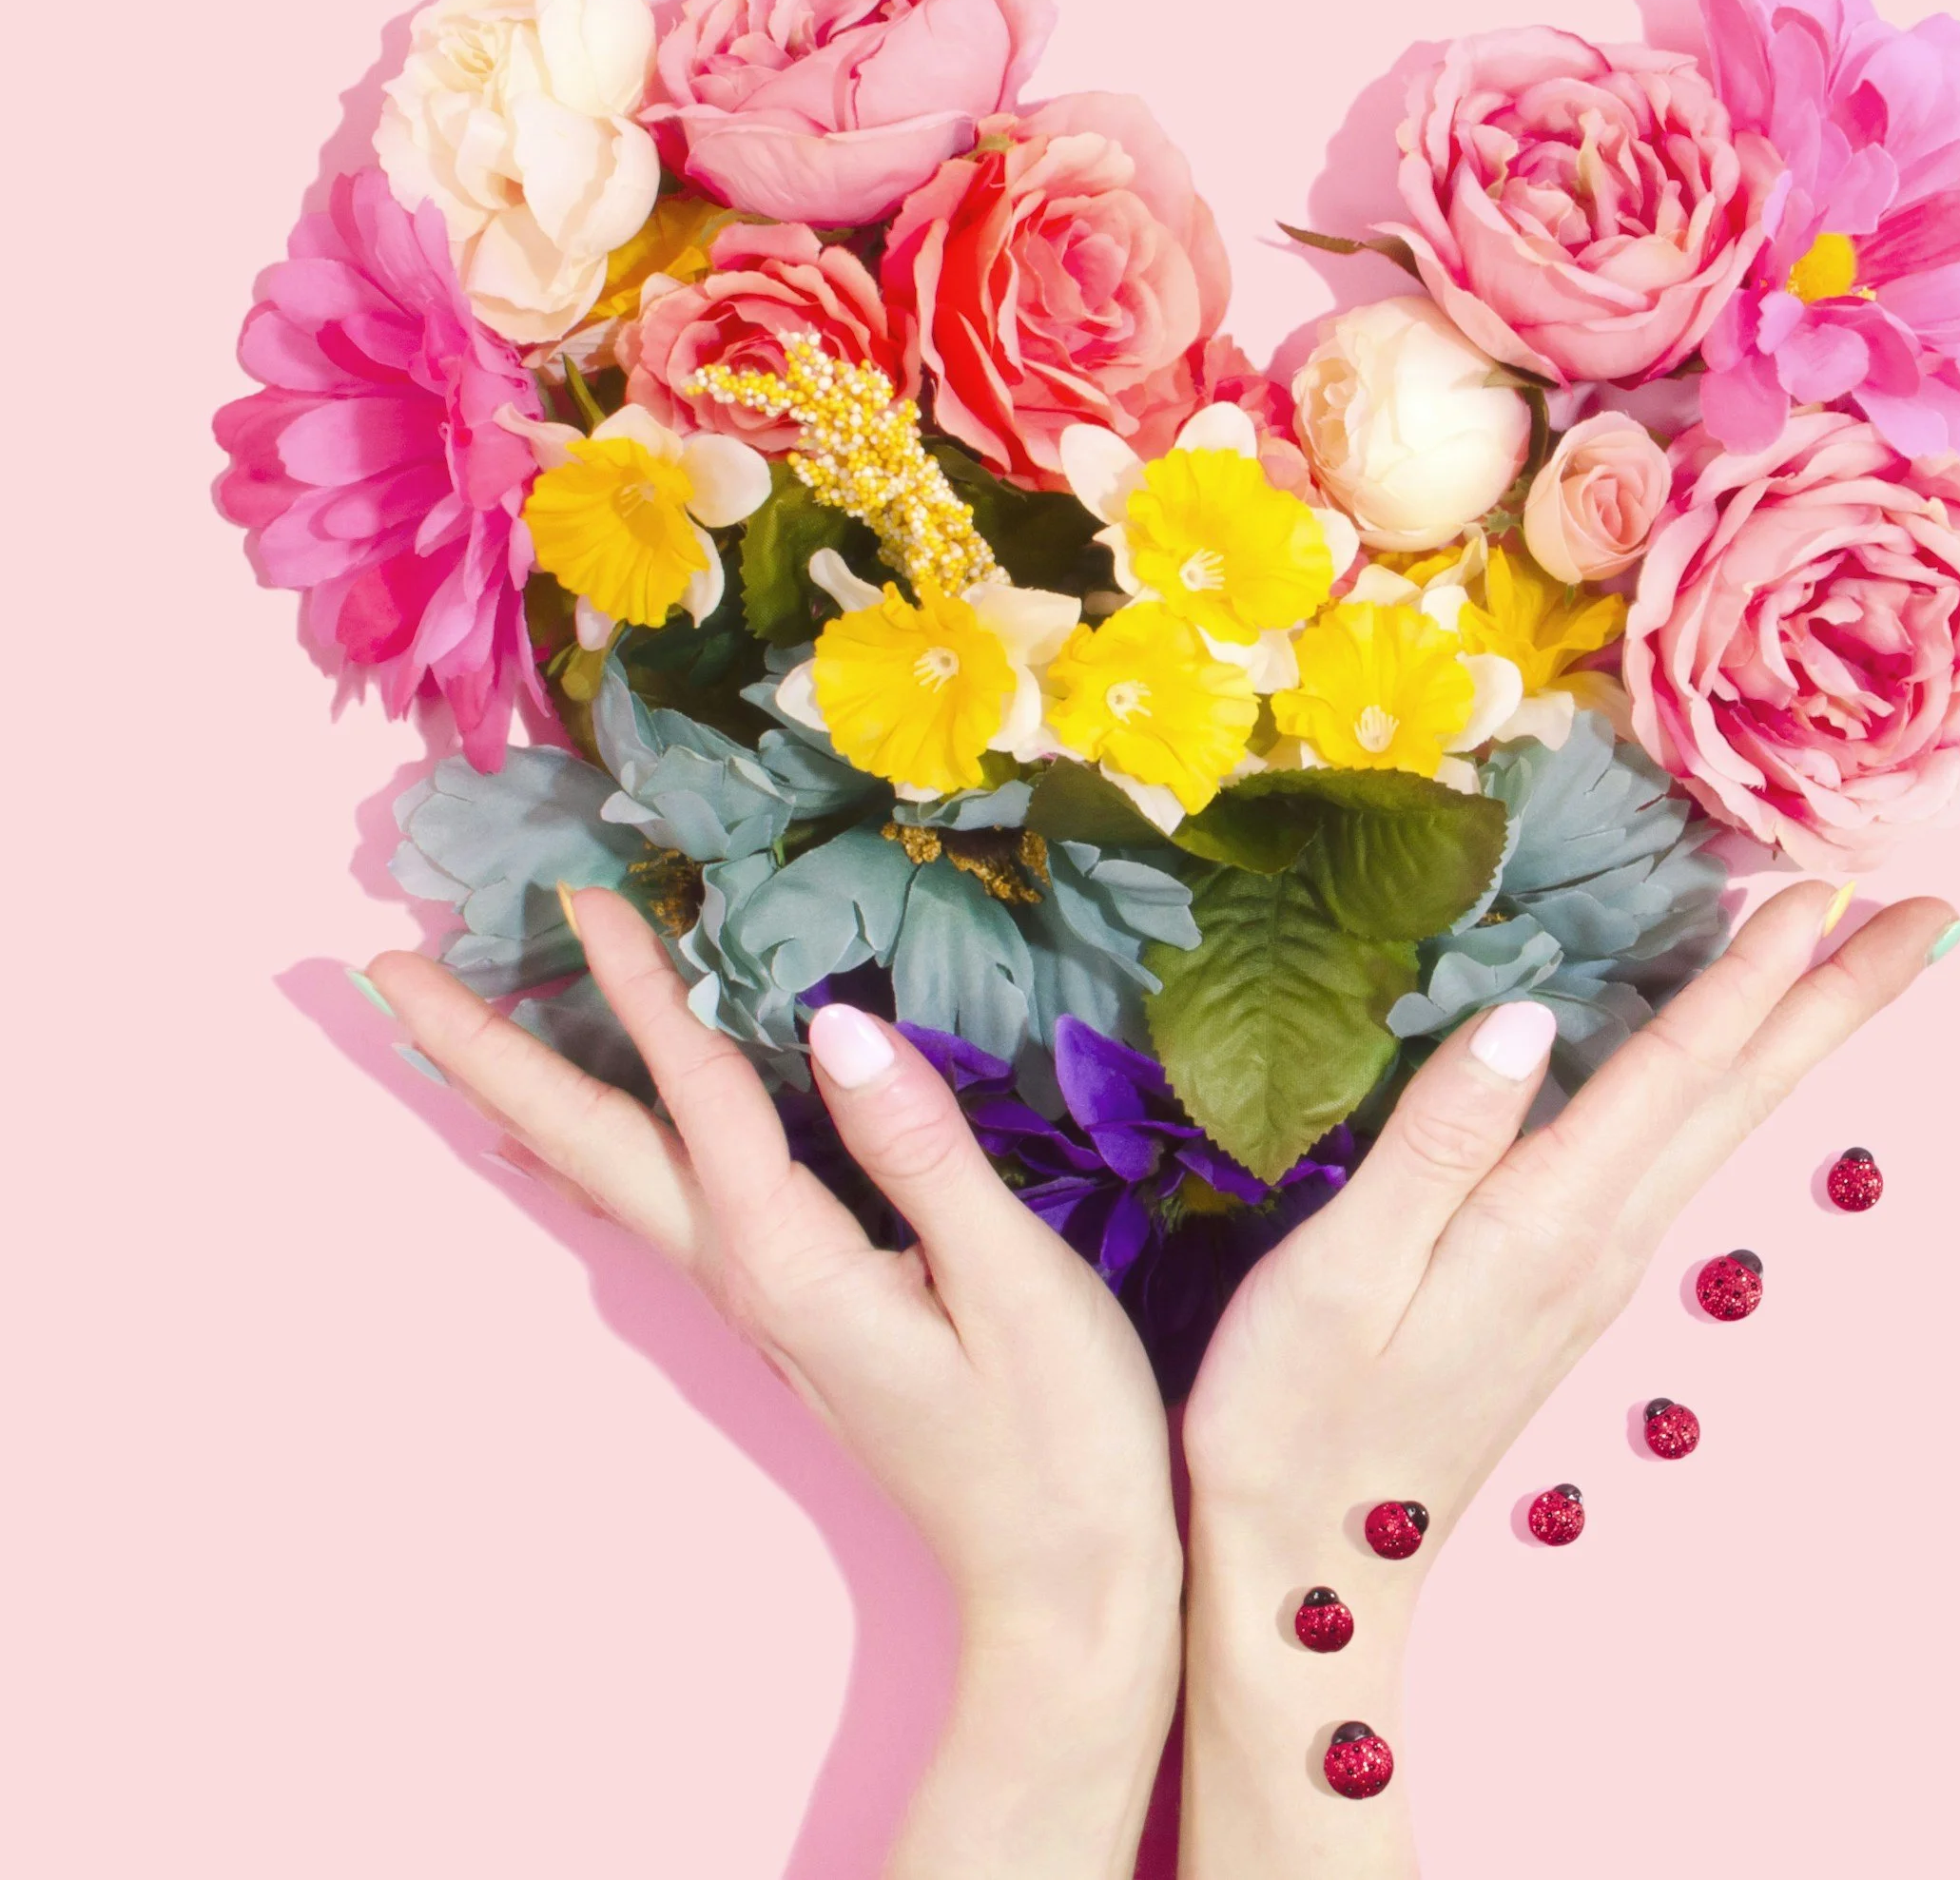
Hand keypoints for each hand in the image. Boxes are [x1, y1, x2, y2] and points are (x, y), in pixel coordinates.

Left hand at [367, 888, 1180, 1879]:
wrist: (1057, 1585)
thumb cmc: (1057, 1437)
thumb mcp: (1012, 1280)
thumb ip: (921, 1148)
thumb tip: (834, 1023)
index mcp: (792, 1258)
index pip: (695, 1093)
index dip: (639, 985)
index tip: (578, 890)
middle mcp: (745, 1277)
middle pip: (588, 1145)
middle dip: (483, 1052)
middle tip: (386, 969)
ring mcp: (756, 1302)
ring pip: (606, 1176)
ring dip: (519, 1094)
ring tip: (446, 1034)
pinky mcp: (786, 1311)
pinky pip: (652, 1206)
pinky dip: (586, 1153)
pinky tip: (562, 1148)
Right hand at [1176, 881, 1956, 1874]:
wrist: (1313, 1570)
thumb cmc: (1297, 1413)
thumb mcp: (1343, 1268)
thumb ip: (1437, 1137)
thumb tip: (1527, 1015)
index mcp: (1551, 1221)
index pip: (1677, 1069)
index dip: (1751, 972)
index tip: (1830, 886)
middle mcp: (1601, 1241)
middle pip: (1744, 1097)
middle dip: (1840, 998)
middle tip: (1941, 917)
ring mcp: (1592, 1271)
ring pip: (1721, 1125)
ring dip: (1795, 1035)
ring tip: (1853, 967)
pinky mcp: (1564, 1287)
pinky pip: (1675, 1154)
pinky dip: (1725, 1085)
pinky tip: (1721, 1066)